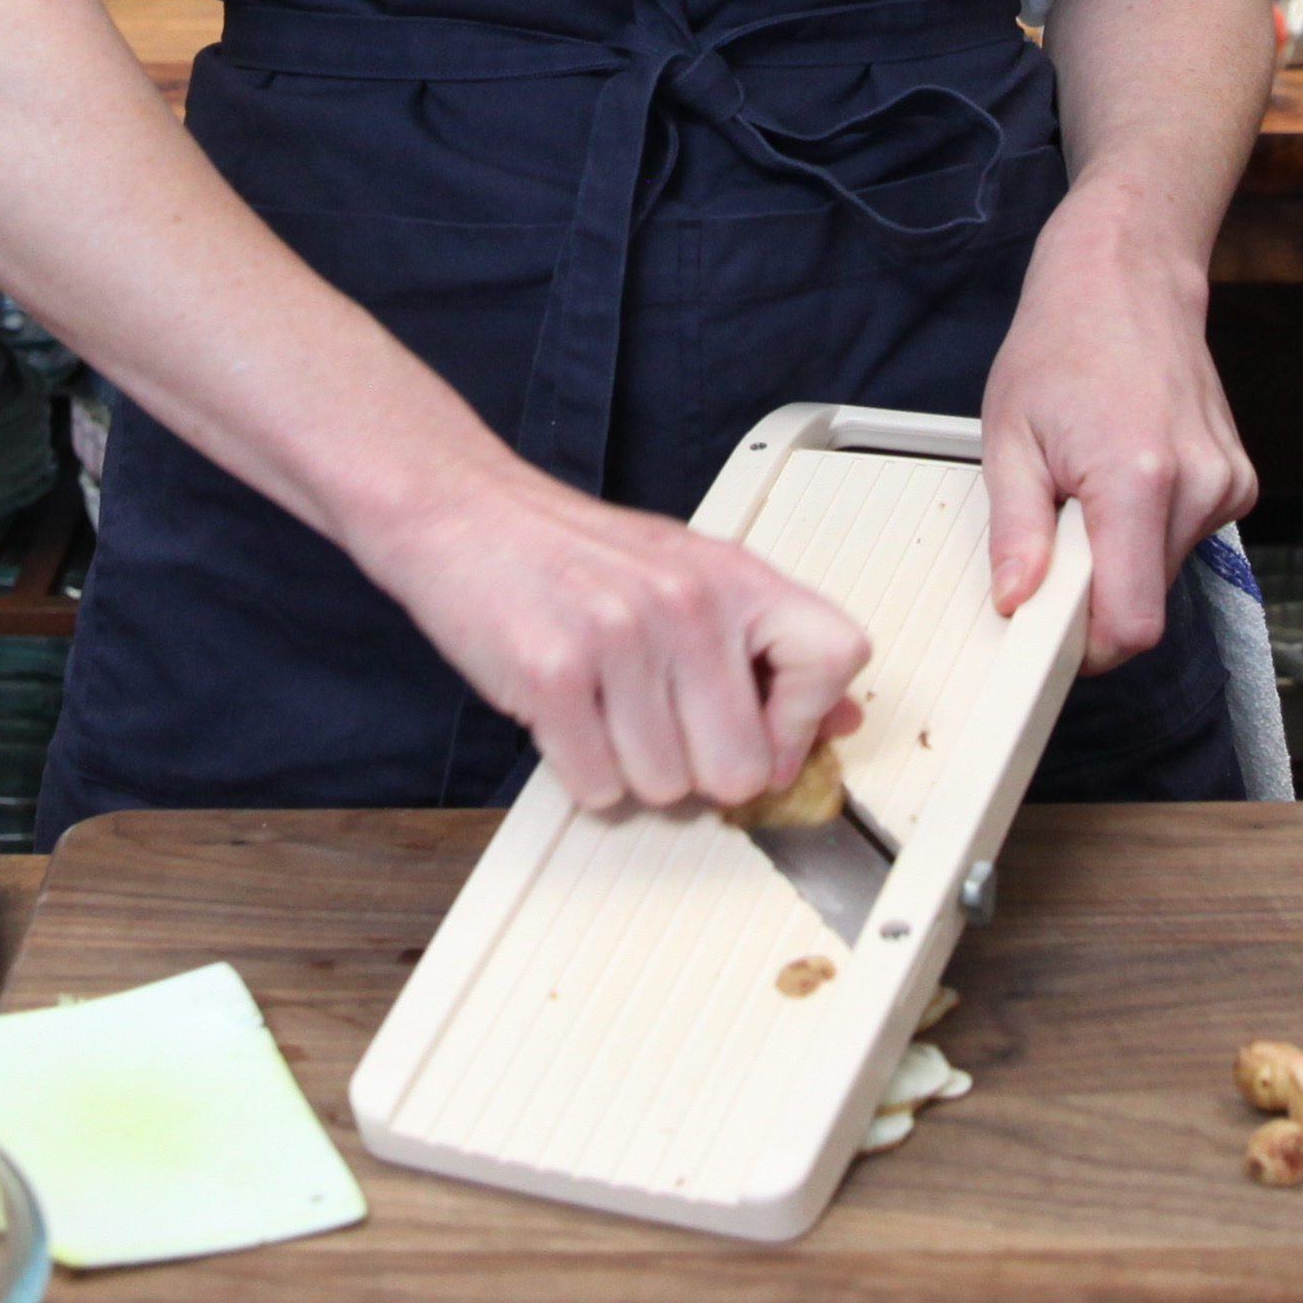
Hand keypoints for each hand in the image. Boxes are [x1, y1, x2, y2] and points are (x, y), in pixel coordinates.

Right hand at [349, 452, 875, 813]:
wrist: (464, 513)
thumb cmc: (573, 552)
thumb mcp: (690, 574)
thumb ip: (766, 646)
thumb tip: (838, 720)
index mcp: (735, 575)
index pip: (836, 658)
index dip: (803, 720)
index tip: (765, 731)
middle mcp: (688, 602)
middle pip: (744, 766)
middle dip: (699, 770)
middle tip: (660, 725)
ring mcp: (622, 637)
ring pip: (667, 789)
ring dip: (631, 770)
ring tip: (606, 708)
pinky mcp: (554, 673)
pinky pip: (598, 787)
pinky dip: (579, 772)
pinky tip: (569, 717)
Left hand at [978, 199, 1258, 667]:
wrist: (1127, 276)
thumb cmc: (1063, 342)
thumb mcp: (1010, 436)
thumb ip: (1016, 531)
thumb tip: (1017, 603)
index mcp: (1137, 480)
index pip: (1131, 625)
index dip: (1086, 647)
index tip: (1047, 630)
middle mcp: (1198, 487)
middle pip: (1146, 605)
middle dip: (1094, 591)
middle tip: (1056, 533)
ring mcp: (1228, 485)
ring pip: (1164, 575)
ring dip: (1120, 557)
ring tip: (1090, 488)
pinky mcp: (1239, 483)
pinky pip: (1185, 541)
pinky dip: (1148, 530)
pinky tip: (1127, 473)